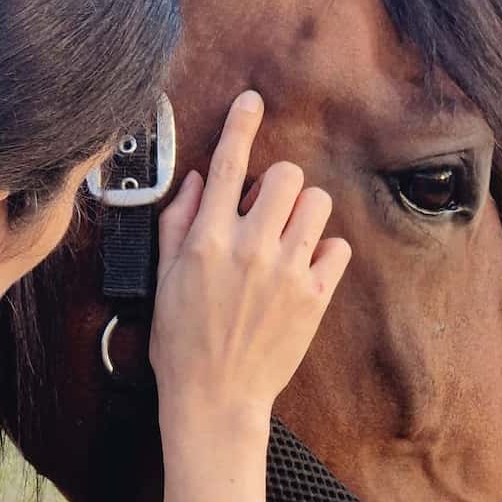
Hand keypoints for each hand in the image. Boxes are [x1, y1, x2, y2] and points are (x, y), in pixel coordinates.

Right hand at [150, 89, 350, 434]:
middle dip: (277, 186)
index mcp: (207, 239)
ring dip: (302, 213)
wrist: (215, 400)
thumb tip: (197, 181)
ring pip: (316, 203)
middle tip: (266, 212)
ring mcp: (286, 271)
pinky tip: (303, 270)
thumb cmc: (181, 343)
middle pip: (285, 175)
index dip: (241, 123)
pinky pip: (337, 247)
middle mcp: (250, 247)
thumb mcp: (164, 279)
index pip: (227, 163)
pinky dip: (323, 252)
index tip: (251, 101)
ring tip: (287, 239)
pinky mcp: (314, 297)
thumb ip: (178, 223)